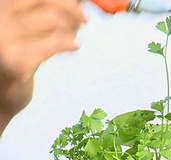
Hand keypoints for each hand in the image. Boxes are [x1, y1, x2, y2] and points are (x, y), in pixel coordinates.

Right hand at [0, 0, 84, 130]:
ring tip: (73, 37)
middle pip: (45, 1)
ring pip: (53, 21)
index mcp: (0, 8)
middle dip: (70, 9)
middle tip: (83, 19)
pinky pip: (55, 44)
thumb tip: (76, 2)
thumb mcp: (22, 28)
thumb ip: (43, 12)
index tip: (79, 4)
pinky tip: (74, 47)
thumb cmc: (12, 58)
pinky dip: (70, 44)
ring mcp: (5, 40)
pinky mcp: (18, 62)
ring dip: (71, 29)